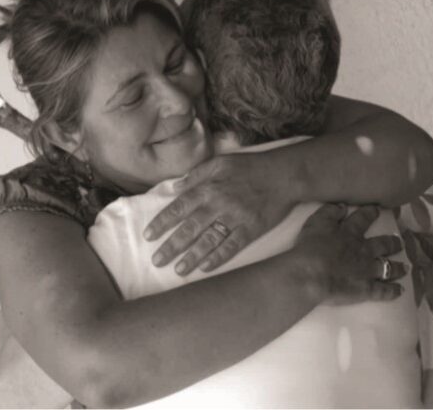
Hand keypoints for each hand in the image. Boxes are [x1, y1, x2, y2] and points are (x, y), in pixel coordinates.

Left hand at [144, 153, 297, 274]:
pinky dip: (219, 258)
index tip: (149, 236)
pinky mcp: (251, 229)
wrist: (283, 175)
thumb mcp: (220, 162)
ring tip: (178, 270)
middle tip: (157, 261)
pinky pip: (232, 246)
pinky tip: (206, 268)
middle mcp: (219, 204)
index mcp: (208, 187)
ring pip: (209, 241)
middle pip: (190, 228)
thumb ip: (196, 174)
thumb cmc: (250, 166)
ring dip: (192, 257)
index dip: (162, 222)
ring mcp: (236, 218)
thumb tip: (175, 187)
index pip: (178, 207)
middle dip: (171, 246)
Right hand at [295, 204, 406, 302]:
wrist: (311, 275)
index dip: (370, 213)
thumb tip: (343, 206)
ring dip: (397, 267)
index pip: (363, 219)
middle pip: (382, 244)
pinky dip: (392, 291)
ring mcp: (367, 270)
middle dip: (392, 242)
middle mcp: (363, 250)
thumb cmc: (309, 247)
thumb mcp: (316, 222)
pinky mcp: (366, 289)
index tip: (377, 210)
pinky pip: (383, 291)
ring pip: (388, 267)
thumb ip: (329, 212)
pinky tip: (399, 290)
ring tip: (404, 267)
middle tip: (398, 242)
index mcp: (350, 232)